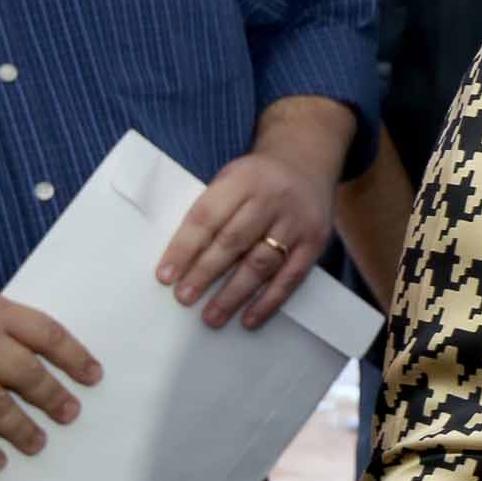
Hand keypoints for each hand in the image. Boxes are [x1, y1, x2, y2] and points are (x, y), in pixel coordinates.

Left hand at [157, 147, 335, 330]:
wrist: (308, 161)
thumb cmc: (257, 180)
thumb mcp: (231, 179)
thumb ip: (211, 212)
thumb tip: (182, 263)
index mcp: (242, 179)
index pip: (207, 217)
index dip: (184, 248)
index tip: (165, 276)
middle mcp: (272, 198)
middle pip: (233, 241)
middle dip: (205, 273)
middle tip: (184, 298)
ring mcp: (296, 221)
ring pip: (261, 263)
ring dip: (234, 294)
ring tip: (211, 316)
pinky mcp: (315, 241)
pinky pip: (290, 276)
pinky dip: (269, 301)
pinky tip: (249, 319)